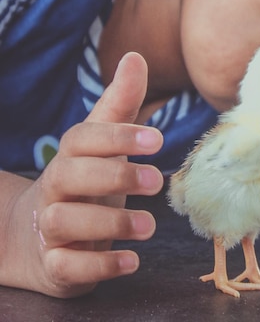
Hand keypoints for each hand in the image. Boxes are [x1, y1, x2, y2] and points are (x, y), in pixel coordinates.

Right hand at [1, 52, 163, 297]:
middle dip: (114, 177)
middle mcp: (56, 188)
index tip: (156, 139)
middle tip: (156, 180)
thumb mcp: (104, 142)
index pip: (85, 139)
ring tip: (149, 226)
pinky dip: (98, 266)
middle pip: (72, 177)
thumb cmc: (86, 179)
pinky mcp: (55, 264)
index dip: (118, 137)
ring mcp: (51, 228)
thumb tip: (135, 56)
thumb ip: (121, 103)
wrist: (39, 235)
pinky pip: (68, 267)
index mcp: (71, 154)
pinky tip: (131, 261)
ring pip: (66, 222)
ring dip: (110, 224)